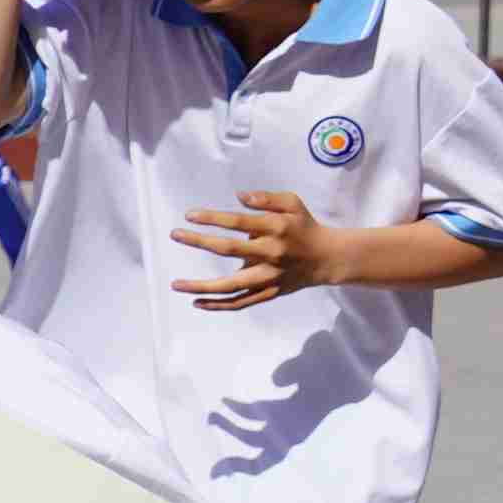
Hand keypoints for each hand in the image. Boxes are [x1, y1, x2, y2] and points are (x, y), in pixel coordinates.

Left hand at [176, 186, 347, 304]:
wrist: (327, 258)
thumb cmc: (304, 226)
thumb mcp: (292, 203)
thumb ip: (267, 198)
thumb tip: (239, 197)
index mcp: (276, 228)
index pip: (239, 222)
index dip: (213, 218)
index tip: (189, 215)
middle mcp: (272, 253)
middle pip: (229, 249)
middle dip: (199, 241)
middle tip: (175, 234)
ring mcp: (270, 276)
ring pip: (231, 285)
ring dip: (202, 286)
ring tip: (176, 284)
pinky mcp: (269, 292)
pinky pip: (240, 302)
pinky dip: (218, 305)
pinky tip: (197, 302)